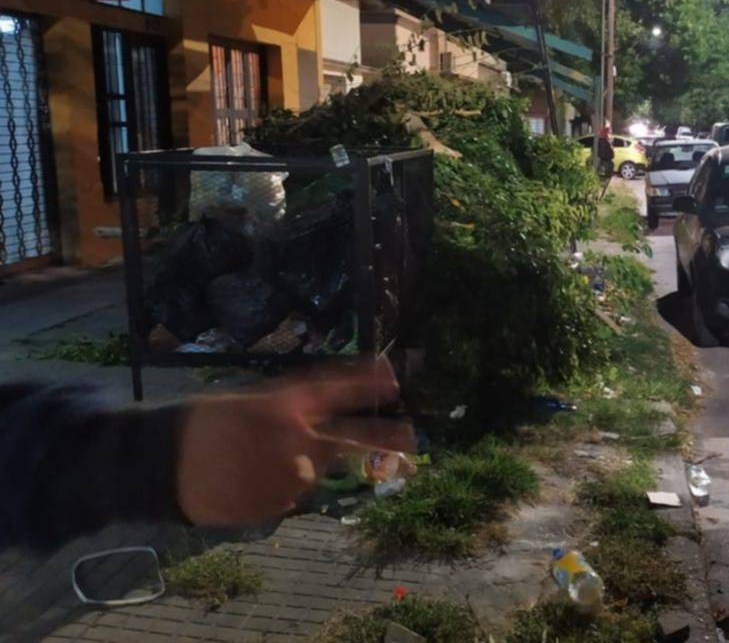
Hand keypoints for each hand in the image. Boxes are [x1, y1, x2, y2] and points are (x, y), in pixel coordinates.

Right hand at [176, 362, 414, 526]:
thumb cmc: (200, 425)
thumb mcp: (247, 402)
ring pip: (317, 471)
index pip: (337, 388)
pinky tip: (248, 480)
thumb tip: (326, 414)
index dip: (369, 382)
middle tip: (413, 440)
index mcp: (284, 404)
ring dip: (305, 466)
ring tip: (258, 461)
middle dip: (388, 439)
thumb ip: (289, 409)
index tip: (395, 379)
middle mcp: (296, 438)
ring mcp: (290, 475)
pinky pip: (292, 494)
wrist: (159, 465)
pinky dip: (280, 487)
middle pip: (354, 439)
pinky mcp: (279, 504)